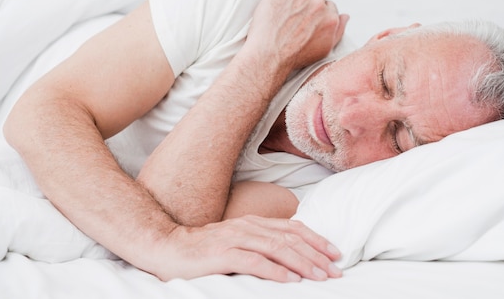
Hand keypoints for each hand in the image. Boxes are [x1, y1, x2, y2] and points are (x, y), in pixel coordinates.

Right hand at [150, 215, 341, 281]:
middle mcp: (248, 226)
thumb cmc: (204, 250)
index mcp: (254, 222)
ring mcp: (235, 238)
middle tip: (335, 270)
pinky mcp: (222, 253)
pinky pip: (254, 261)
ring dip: (302, 263)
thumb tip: (290, 257)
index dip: (316, 240)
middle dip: (316, 255)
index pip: (293, 228)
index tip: (335, 254)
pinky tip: (290, 280)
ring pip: (277, 248)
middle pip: (290, 238)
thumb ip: (260, 244)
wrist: (167, 247)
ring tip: (320, 276)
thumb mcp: (237, 241)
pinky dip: (275, 271)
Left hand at [245, 0, 348, 71]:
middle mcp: (319, 5)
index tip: (304, 19)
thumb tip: (345, 15)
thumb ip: (338, 31)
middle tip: (292, 15)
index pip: (328, 4)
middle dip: (306, 2)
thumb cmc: (294, 57)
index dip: (315, 11)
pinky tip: (277, 1)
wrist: (269, 57)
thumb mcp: (324, 49)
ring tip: (283, 9)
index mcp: (331, 18)